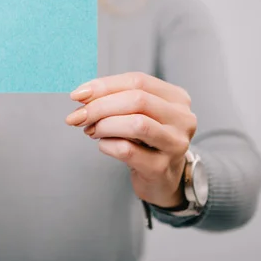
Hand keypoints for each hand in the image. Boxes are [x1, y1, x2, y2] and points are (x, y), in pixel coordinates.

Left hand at [65, 72, 196, 207]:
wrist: (163, 179)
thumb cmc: (146, 141)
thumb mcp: (136, 114)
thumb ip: (114, 99)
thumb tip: (82, 95)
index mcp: (176, 98)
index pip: (137, 81)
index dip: (104, 85)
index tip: (77, 95)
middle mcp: (182, 119)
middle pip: (137, 100)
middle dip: (100, 106)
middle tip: (78, 116)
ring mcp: (175, 144)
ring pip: (136, 124)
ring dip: (105, 125)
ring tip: (91, 130)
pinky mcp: (162, 168)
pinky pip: (127, 151)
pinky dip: (108, 145)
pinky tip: (104, 145)